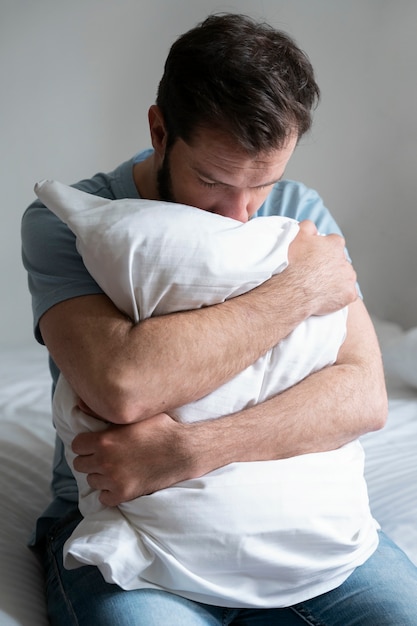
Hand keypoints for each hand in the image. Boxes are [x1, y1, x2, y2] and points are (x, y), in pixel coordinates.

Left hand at [72, 412, 193, 505]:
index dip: (85, 444)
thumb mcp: (135, 415)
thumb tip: (83, 405)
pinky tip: (120, 483)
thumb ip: (110, 414)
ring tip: (114, 469)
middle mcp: (105, 461)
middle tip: (104, 457)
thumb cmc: (161, 429)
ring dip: (100, 475)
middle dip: (90, 459)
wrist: (183, 451)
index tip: (94, 444)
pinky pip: (103, 498)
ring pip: (92, 481)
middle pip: (80, 464)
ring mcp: (114, 479)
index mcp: (104, 440)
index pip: (76, 445)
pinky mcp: (124, 494)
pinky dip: (109, 492)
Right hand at [287, 220, 357, 315]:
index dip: (325, 250)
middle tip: (317, 273)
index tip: (316, 257)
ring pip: (346, 278)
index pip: (334, 244)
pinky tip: (328, 297)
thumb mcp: (298, 236)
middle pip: (340, 262)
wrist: (295, 288)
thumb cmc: (296, 263)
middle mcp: (346, 260)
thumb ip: (307, 226)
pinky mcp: (349, 294)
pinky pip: (348, 295)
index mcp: (335, 244)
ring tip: (321, 287)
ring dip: (337, 281)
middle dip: (332, 266)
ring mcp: (349, 278)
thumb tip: (312, 226)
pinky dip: (340, 296)